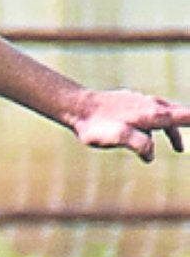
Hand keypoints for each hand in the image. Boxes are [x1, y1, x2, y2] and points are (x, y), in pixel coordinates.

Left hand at [67, 89, 189, 162]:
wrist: (77, 107)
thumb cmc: (97, 125)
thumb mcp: (118, 137)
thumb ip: (139, 143)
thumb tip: (150, 154)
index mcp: (153, 114)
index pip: (185, 117)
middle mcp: (151, 105)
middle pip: (179, 114)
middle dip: (189, 121)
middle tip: (187, 139)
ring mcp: (141, 102)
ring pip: (165, 114)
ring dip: (172, 130)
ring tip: (177, 147)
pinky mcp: (130, 103)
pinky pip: (150, 113)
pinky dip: (156, 124)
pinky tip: (149, 134)